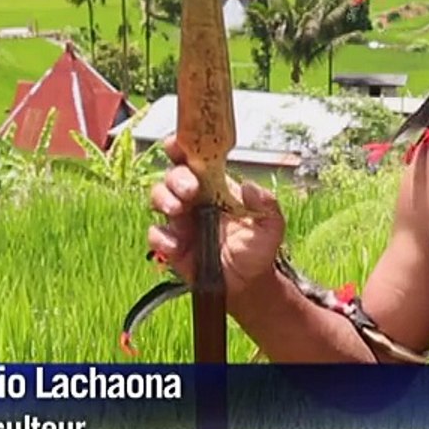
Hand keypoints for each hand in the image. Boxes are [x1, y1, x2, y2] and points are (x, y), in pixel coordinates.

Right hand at [147, 135, 285, 296]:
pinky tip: (176, 245)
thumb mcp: (271, 225)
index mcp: (216, 186)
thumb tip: (250, 186)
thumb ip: (266, 204)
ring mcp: (181, 221)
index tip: (178, 144)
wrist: (248, 284)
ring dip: (163, 198)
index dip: (182, 147)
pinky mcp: (172, 245)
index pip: (195, 159)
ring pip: (159, 198)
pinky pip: (156, 234)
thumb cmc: (258, 249)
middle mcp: (194, 199)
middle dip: (177, 178)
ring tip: (177, 209)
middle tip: (190, 189)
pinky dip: (161, 237)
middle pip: (173, 175)